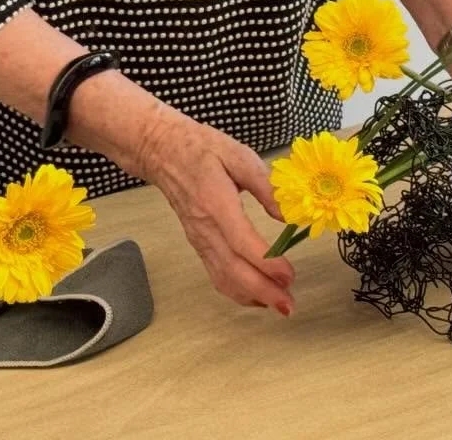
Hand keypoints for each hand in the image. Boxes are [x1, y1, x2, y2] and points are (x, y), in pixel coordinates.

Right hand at [137, 112, 296, 313]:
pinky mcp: (198, 244)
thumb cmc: (201, 148)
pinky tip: (257, 295)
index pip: (240, 242)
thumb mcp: (238, 155)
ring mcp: (199, 239)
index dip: (265, 262)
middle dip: (262, 291)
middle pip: (232, 270)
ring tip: (280, 304)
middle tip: (289, 304)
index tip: (289, 274)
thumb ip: (265, 185)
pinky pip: (216, 275)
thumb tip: (289, 214)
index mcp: (215, 203)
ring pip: (223, 278)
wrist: (162, 151)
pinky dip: (238, 291)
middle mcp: (204, 228)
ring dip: (252, 297)